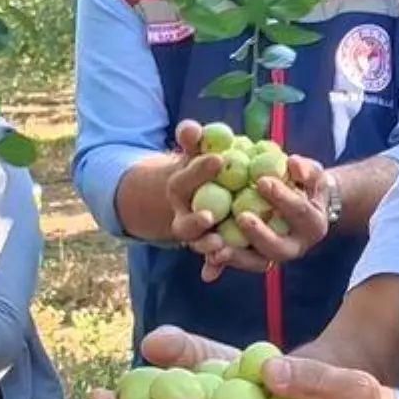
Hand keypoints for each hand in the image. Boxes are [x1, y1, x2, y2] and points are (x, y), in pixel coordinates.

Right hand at [164, 121, 224, 262]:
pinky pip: (214, 261)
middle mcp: (184, 217)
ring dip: (207, 248)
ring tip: (217, 247)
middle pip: (185, 224)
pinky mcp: (215, 250)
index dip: (199, 170)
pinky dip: (215, 266)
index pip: (186, 180)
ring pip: (199, 245)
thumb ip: (191, 140)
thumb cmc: (202, 165)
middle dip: (195, 221)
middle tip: (209, 216)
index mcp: (179, 189)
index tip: (218, 159)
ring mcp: (198, 236)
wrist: (200, 194)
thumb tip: (189, 128)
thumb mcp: (196, 150)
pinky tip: (219, 270)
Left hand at [193, 156, 331, 281]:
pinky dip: (224, 263)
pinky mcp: (254, 259)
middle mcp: (296, 246)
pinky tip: (210, 259)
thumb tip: (293, 163)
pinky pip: (239, 263)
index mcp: (313, 224)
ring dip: (238, 257)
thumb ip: (306, 170)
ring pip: (257, 262)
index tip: (263, 181)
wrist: (297, 204)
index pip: (299, 211)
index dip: (283, 198)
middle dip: (260, 234)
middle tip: (242, 217)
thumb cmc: (304, 184)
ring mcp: (274, 256)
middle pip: (278, 247)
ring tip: (218, 249)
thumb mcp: (312, 174)